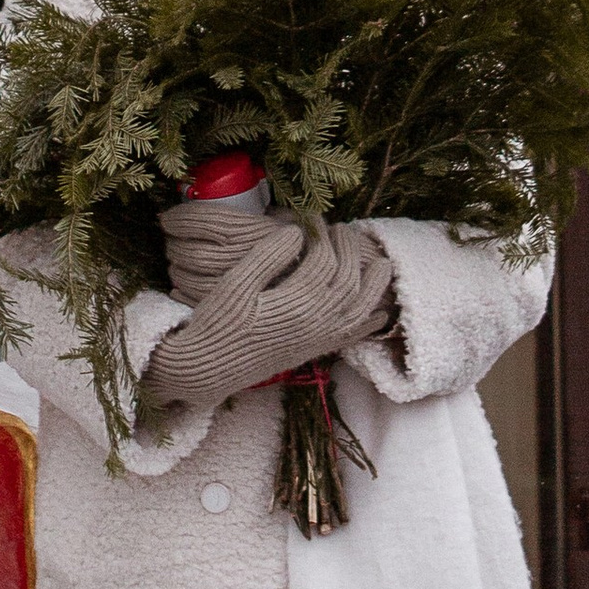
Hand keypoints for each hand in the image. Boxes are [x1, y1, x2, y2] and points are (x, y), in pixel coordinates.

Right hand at [141, 209, 394, 417]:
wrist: (206, 371)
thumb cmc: (217, 324)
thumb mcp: (235, 285)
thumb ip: (268, 257)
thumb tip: (297, 231)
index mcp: (296, 303)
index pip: (324, 260)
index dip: (321, 234)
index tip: (312, 217)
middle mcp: (315, 323)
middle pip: (348, 280)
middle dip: (348, 250)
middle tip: (340, 229)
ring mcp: (317, 340)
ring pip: (360, 309)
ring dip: (374, 285)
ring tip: (382, 264)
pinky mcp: (312, 352)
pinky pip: (351, 338)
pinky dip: (369, 325)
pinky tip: (381, 317)